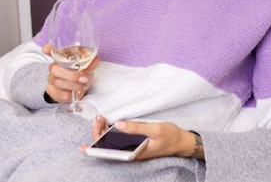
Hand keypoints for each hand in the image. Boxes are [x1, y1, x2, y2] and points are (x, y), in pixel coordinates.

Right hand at [42, 43, 100, 102]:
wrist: (73, 90)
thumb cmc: (79, 75)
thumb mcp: (85, 69)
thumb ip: (90, 64)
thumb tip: (96, 59)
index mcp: (61, 59)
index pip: (51, 51)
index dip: (48, 49)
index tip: (47, 48)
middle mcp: (53, 67)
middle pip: (55, 69)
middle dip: (72, 76)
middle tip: (84, 79)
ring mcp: (51, 79)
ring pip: (58, 82)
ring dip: (74, 86)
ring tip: (83, 86)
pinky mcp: (51, 91)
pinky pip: (60, 94)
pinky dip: (71, 95)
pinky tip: (77, 93)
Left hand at [80, 115, 204, 160]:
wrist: (181, 141)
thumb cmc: (170, 136)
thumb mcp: (155, 130)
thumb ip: (136, 128)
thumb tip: (118, 124)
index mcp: (132, 153)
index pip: (108, 151)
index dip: (96, 143)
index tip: (89, 134)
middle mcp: (129, 153)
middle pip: (106, 146)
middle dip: (98, 132)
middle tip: (99, 117)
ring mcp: (130, 149)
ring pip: (110, 143)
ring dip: (103, 131)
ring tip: (101, 118)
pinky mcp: (132, 144)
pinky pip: (116, 140)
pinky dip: (109, 132)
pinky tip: (107, 124)